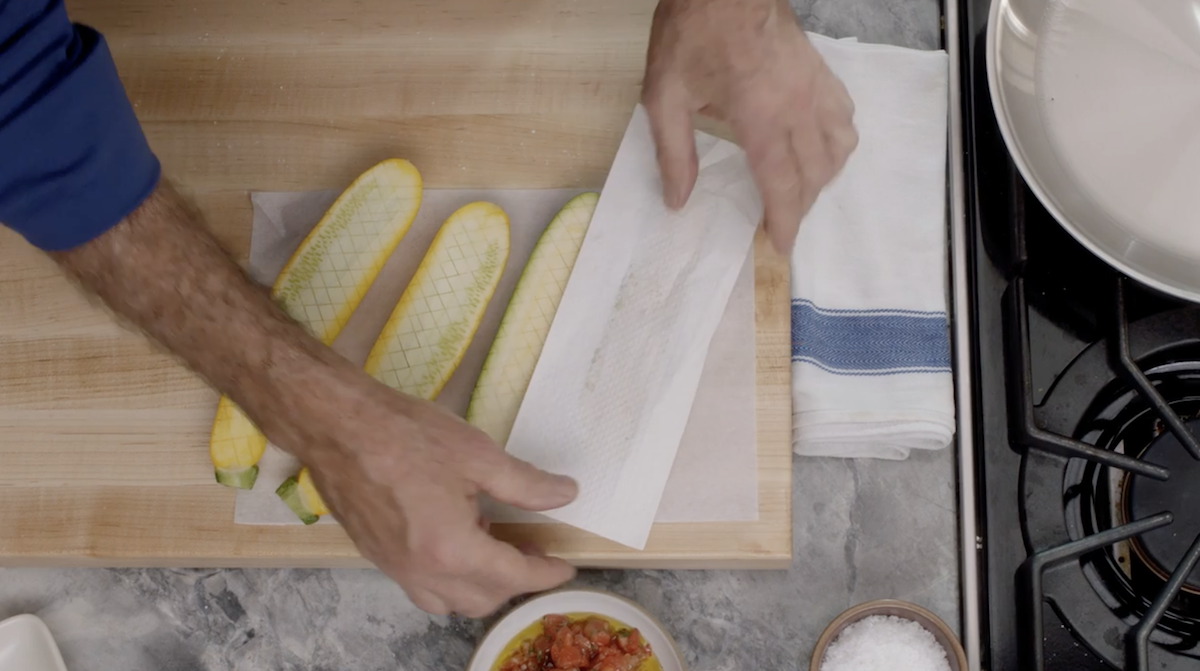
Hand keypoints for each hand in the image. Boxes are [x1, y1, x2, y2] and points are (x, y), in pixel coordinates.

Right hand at [49, 182, 576, 619]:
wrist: (336, 425)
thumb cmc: (404, 434)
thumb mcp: (478, 454)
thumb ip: (526, 484)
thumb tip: (564, 495)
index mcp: (453, 551)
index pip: (513, 577)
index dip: (545, 572)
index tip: (563, 564)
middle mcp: (423, 572)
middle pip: (483, 600)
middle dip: (514, 582)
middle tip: (533, 549)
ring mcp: (395, 569)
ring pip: (450, 602)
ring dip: (481, 588)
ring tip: (498, 549)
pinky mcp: (377, 557)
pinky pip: (422, 589)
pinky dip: (449, 581)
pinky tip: (457, 544)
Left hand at [642, 0, 858, 253]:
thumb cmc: (691, 33)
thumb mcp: (664, 95)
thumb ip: (673, 152)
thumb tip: (678, 200)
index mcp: (760, 117)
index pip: (782, 184)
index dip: (785, 221)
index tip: (781, 246)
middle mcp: (797, 107)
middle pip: (814, 174)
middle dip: (801, 206)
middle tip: (781, 224)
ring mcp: (815, 87)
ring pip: (839, 148)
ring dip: (824, 178)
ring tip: (801, 192)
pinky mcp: (820, 71)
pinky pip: (844, 116)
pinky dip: (838, 142)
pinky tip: (820, 148)